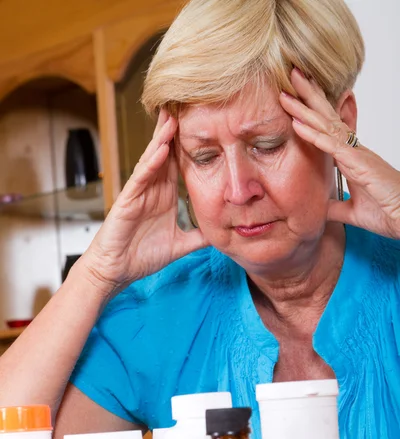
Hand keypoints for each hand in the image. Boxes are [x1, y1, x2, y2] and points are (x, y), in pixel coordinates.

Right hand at [80, 109, 206, 295]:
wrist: (117, 271)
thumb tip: (224, 234)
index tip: (208, 124)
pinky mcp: (128, 200)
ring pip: (153, 159)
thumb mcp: (180, 244)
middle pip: (167, 153)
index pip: (181, 163)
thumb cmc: (142, 255)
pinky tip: (159, 149)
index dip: (193, 144)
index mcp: (166, 194)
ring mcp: (140, 192)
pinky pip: (140, 178)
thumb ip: (200, 236)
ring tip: (174, 116)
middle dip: (177, 130)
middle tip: (189, 104)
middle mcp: (153, 188)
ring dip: (163, 139)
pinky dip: (150, 163)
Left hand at [280, 68, 399, 238]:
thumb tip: (320, 207)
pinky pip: (331, 145)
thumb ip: (335, 207)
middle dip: (308, 97)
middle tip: (291, 75)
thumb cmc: (386, 212)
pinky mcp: (358, 164)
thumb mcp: (352, 211)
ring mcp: (356, 154)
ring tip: (287, 92)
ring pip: (326, 125)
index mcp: (352, 158)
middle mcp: (354, 150)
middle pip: (327, 118)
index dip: (313, 113)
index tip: (297, 98)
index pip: (328, 130)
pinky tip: (297, 123)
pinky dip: (313, 134)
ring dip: (305, 108)